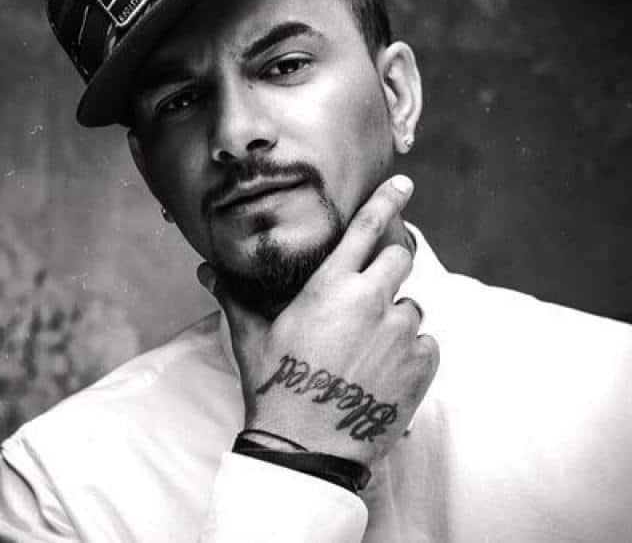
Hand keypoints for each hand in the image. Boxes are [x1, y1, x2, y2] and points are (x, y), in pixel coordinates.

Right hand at [197, 175, 438, 467]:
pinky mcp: (421, 366)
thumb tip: (206, 270)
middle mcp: (371, 302)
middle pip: (400, 258)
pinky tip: (381, 373)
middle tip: (371, 292)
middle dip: (390, 265)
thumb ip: (235, 296)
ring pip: (411, 306)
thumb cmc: (275, 387)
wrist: (306, 449)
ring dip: (394, 318)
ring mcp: (400, 335)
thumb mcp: (252, 337)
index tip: (404, 183)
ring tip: (364, 350)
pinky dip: (409, 352)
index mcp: (331, 287)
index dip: (387, 200)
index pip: (367, 228)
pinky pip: (425, 343)